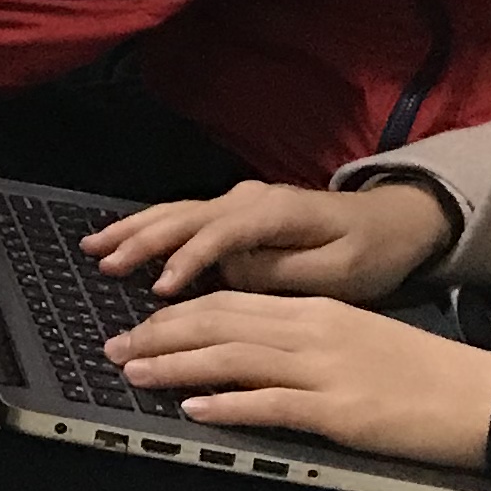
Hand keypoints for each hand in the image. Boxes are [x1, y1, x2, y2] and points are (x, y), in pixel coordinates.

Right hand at [87, 180, 449, 303]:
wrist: (395, 221)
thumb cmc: (370, 251)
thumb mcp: (338, 271)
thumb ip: (280, 272)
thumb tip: (227, 275)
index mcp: (274, 212)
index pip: (219, 234)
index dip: (187, 260)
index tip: (160, 291)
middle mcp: (249, 199)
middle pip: (185, 216)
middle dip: (141, 240)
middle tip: (103, 264)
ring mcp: (241, 201)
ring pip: (177, 213)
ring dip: (135, 230)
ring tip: (96, 247)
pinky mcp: (238, 212)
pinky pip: (185, 218)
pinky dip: (150, 228)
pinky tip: (124, 239)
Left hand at [100, 293, 490, 468]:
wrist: (488, 401)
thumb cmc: (424, 376)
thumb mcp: (356, 340)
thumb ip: (303, 339)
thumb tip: (245, 352)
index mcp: (317, 311)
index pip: (230, 302)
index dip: (175, 314)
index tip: (138, 327)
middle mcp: (314, 331)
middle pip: (219, 322)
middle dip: (159, 334)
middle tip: (114, 348)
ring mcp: (326, 370)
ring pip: (233, 357)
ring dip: (176, 366)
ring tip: (134, 373)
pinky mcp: (341, 411)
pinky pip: (271, 403)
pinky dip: (227, 405)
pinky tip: (193, 410)